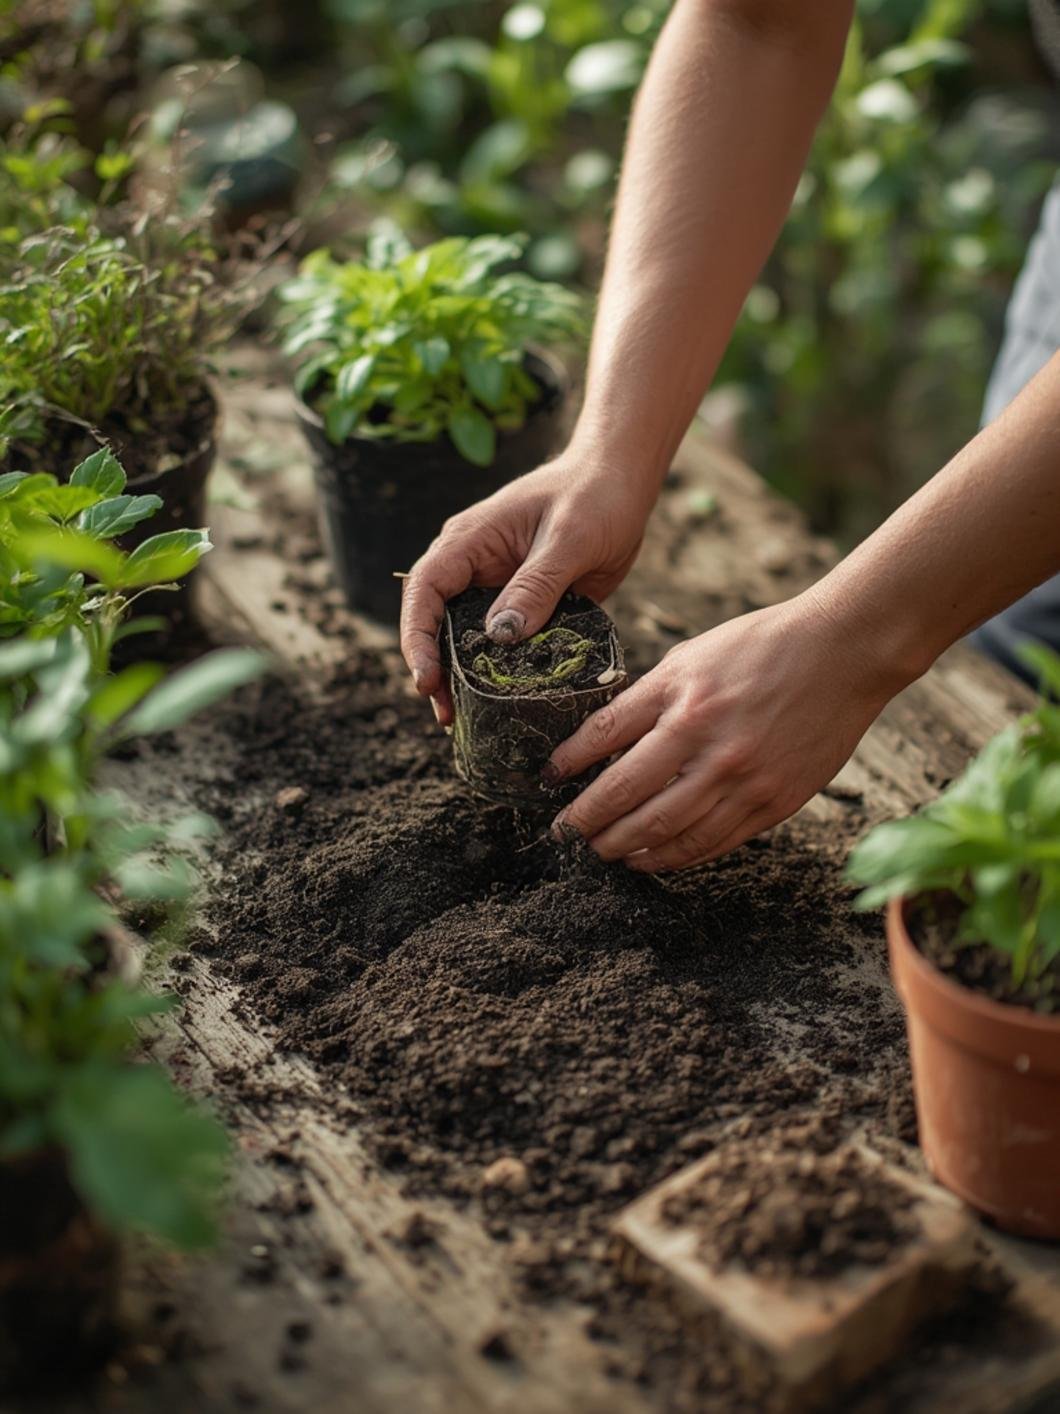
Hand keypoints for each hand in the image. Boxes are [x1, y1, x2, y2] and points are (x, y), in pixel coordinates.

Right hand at [400, 454, 651, 722]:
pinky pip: (503, 643)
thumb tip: (500, 636)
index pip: (424, 591)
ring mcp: (497, 588)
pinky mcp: (524, 604)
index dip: (417, 638)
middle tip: (446, 715)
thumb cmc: (594, 495)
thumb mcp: (569, 540)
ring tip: (466, 720)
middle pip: (435, 623)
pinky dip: (500, 672)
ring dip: (463, 677)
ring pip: (465, 638)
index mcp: (469, 541)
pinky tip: (506, 703)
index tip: (426, 679)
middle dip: (435, 669)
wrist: (622, 483)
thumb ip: (536, 585)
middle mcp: (473, 567)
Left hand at [545, 591, 899, 869]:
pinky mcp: (773, 801)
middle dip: (587, 820)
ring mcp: (741, 776)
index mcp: (681, 696)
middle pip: (626, 794)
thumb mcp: (695, 656)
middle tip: (564, 834)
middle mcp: (705, 739)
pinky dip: (675, 857)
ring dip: (624, 847)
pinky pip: (712, 842)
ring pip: (665, 829)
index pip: (604, 737)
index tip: (548, 780)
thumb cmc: (766, 646)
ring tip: (602, 853)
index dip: (568, 764)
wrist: (843, 652)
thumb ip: (652, 696)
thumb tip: (607, 740)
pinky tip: (651, 859)